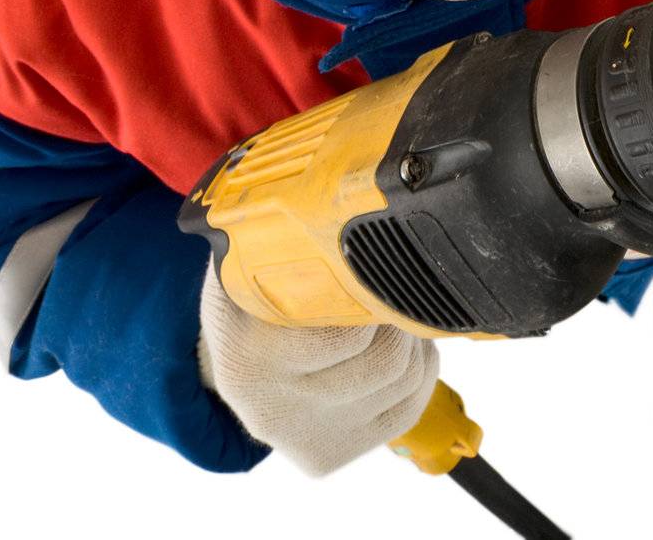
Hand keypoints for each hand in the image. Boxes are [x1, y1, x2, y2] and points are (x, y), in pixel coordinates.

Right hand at [196, 257, 439, 475]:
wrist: (231, 362)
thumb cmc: (250, 296)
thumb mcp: (247, 258)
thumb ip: (287, 234)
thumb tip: (338, 198)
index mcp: (246, 357)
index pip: (347, 329)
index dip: (374, 290)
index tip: (378, 263)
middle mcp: (272, 410)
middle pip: (385, 357)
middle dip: (400, 312)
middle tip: (392, 284)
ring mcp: (304, 439)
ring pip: (403, 379)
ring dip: (412, 337)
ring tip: (392, 310)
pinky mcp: (330, 455)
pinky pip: (409, 408)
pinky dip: (420, 370)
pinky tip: (398, 345)